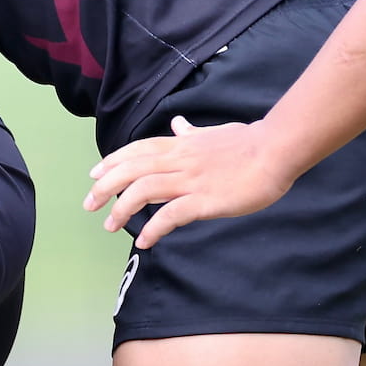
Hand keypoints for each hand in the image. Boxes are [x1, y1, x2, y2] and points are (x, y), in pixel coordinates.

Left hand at [83, 116, 295, 249]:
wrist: (276, 150)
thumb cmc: (249, 142)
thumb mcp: (214, 133)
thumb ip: (193, 133)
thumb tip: (179, 125)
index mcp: (181, 145)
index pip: (137, 150)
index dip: (112, 162)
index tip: (94, 174)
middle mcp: (179, 161)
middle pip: (131, 170)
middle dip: (105, 187)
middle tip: (90, 205)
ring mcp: (191, 180)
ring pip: (144, 190)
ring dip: (122, 209)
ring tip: (110, 225)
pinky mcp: (205, 200)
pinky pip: (171, 215)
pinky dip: (153, 228)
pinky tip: (145, 240)